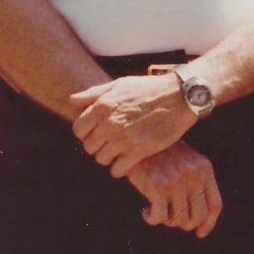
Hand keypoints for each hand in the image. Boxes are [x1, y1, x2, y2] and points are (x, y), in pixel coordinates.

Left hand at [69, 73, 195, 175]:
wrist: (181, 96)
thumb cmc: (150, 88)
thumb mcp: (120, 84)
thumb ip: (94, 93)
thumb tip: (72, 100)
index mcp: (103, 106)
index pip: (79, 129)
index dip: (86, 133)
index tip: (97, 133)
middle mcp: (110, 123)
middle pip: (89, 146)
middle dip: (97, 145)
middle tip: (110, 143)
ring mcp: (124, 138)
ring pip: (101, 159)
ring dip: (109, 157)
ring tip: (120, 152)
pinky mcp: (139, 150)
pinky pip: (118, 169)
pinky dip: (119, 169)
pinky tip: (126, 162)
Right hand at [126, 141, 221, 235]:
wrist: (136, 137)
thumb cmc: (159, 154)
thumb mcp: (184, 163)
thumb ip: (194, 183)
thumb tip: (198, 220)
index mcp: (204, 169)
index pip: (215, 205)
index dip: (208, 224)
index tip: (200, 233)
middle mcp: (193, 175)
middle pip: (197, 216)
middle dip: (184, 225)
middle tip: (169, 219)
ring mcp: (176, 179)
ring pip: (178, 219)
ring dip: (166, 221)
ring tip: (156, 211)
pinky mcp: (157, 185)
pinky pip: (159, 217)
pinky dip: (152, 219)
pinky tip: (145, 211)